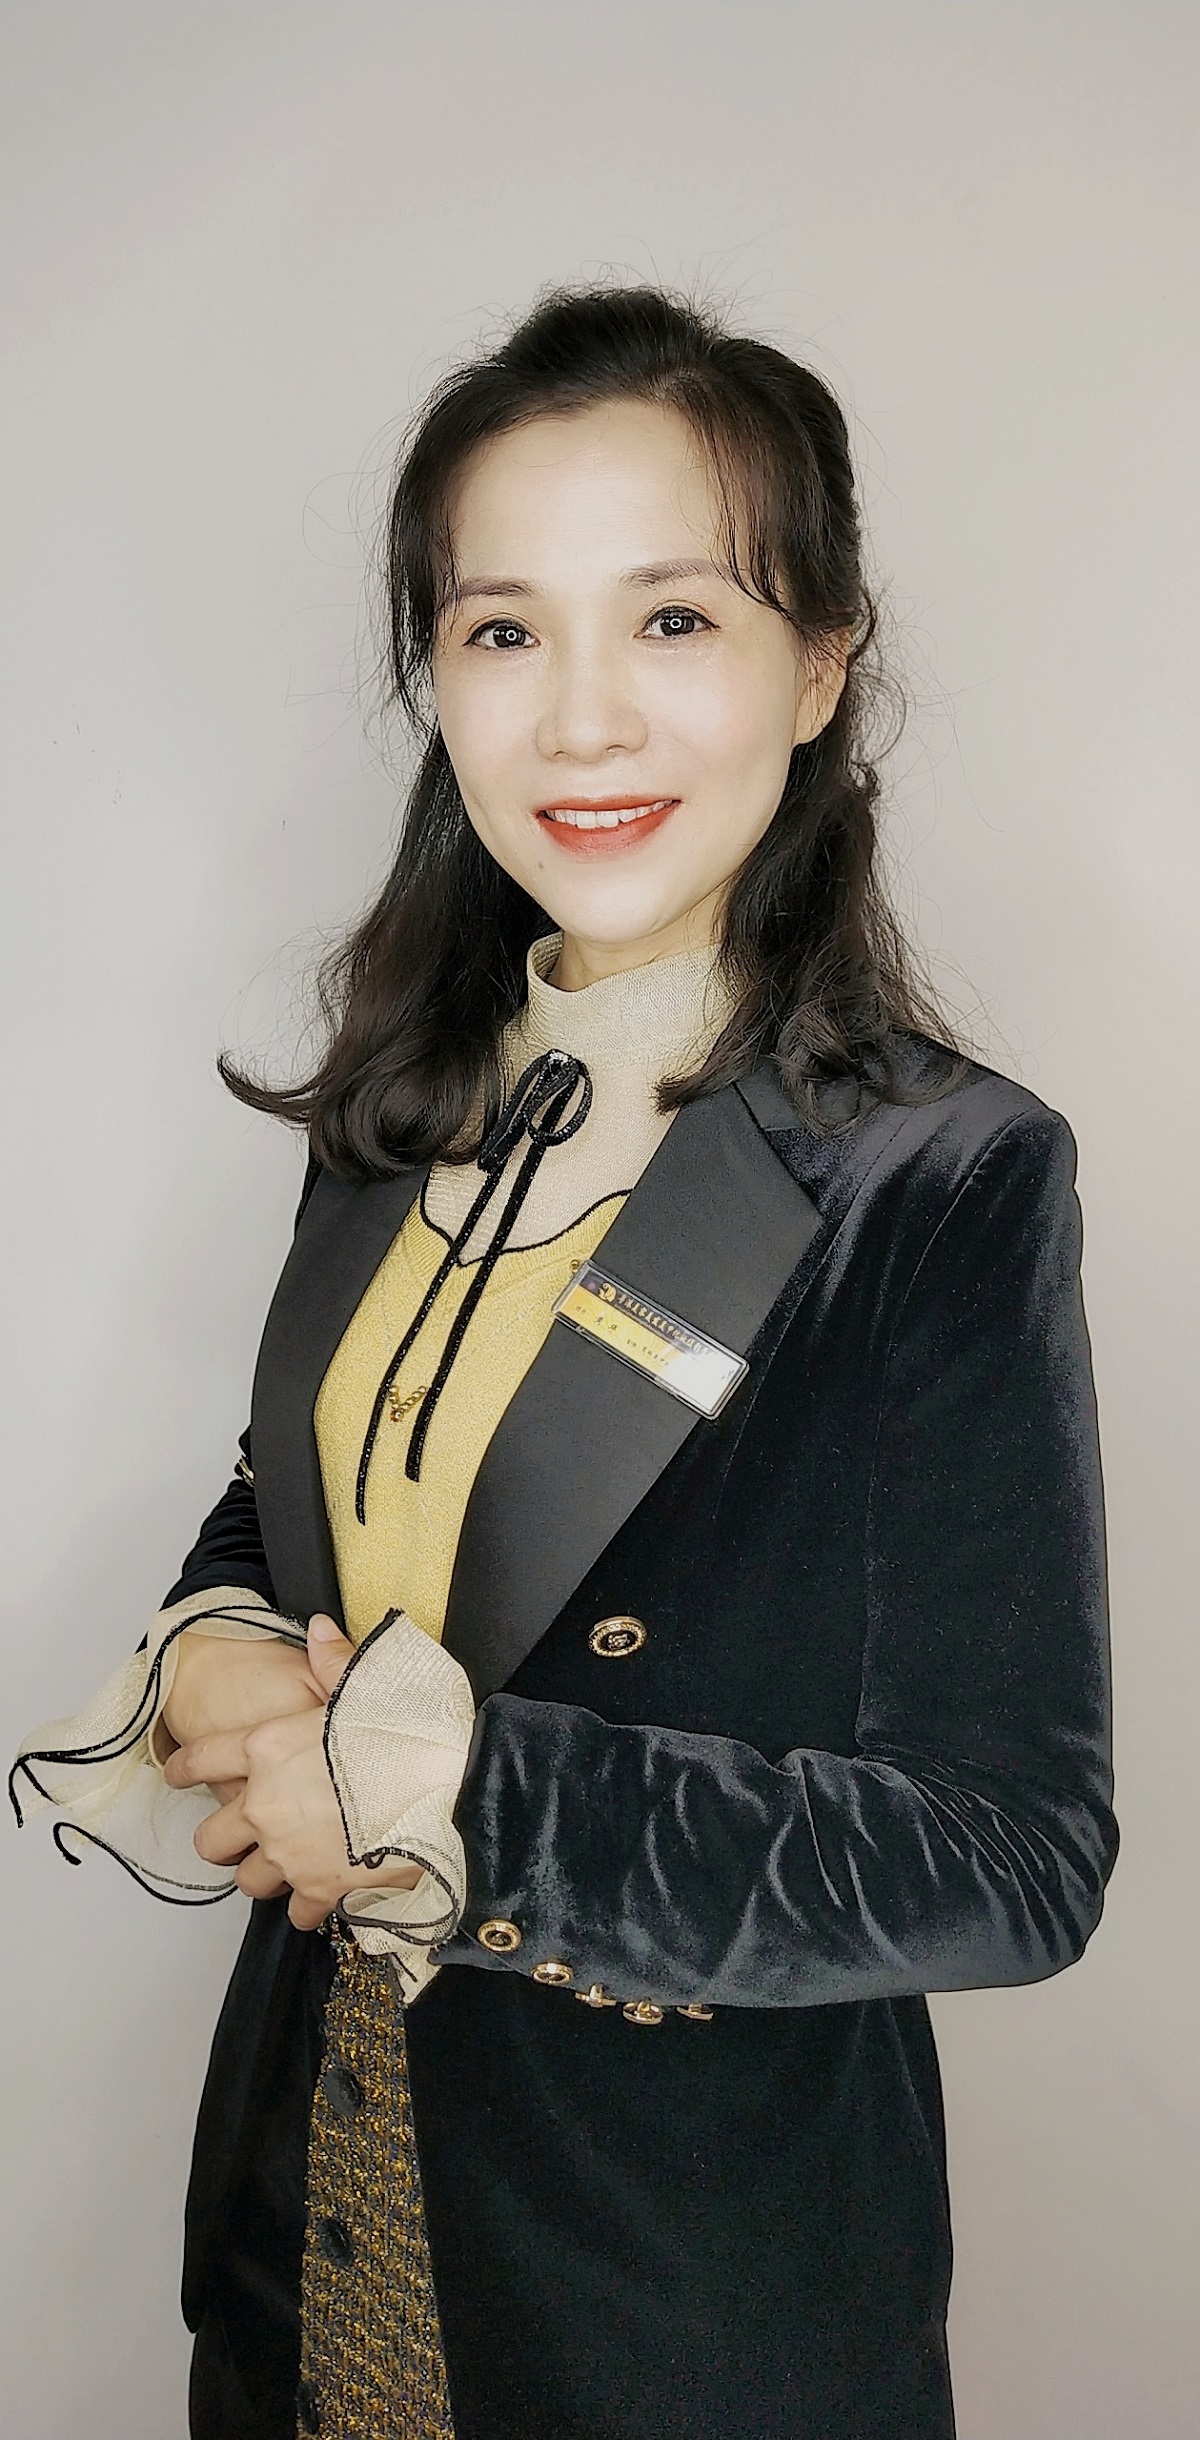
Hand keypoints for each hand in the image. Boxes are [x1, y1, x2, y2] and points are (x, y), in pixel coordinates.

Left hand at [164, 1616, 461, 1930]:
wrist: (448, 1788)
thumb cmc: (407, 1734)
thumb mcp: (368, 1685)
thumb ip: (334, 1661)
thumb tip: (318, 1629)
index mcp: (267, 1748)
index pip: (199, 1760)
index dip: (182, 1768)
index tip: (178, 1773)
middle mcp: (266, 1805)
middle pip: (209, 1840)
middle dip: (223, 1838)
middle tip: (243, 1832)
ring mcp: (288, 1853)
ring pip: (246, 1881)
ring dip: (263, 1874)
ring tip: (285, 1863)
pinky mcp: (319, 1889)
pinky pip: (295, 1913)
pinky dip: (306, 1906)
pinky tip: (323, 1891)